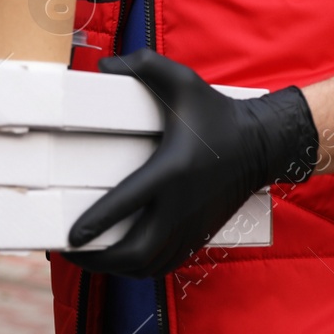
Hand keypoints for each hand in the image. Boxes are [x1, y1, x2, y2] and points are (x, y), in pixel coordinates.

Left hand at [63, 50, 317, 277]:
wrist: (261, 144)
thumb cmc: (216, 112)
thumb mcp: (181, 80)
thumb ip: (142, 64)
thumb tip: (103, 64)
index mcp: (171, 170)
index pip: (127, 204)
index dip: (97, 223)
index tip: (72, 235)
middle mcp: (181, 205)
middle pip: (137, 251)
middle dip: (100, 259)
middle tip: (72, 250)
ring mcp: (191, 225)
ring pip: (150, 265)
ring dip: (118, 268)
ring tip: (90, 258)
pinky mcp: (199, 234)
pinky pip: (166, 264)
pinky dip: (141, 268)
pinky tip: (121, 260)